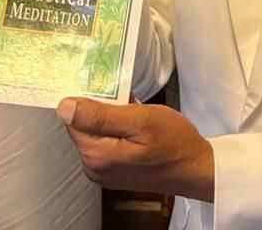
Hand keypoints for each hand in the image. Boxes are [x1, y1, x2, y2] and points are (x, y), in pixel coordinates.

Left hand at [57, 97, 213, 200]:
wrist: (197, 168)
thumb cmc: (175, 143)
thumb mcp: (140, 120)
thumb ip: (100, 116)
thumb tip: (64, 107)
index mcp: (96, 155)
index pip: (73, 117)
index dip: (89, 99)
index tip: (110, 90)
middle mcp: (94, 167)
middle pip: (83, 125)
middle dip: (102, 107)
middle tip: (128, 101)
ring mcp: (103, 171)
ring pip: (96, 131)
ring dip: (112, 116)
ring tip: (136, 112)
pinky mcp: (114, 171)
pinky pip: (106, 141)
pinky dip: (117, 128)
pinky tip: (136, 123)